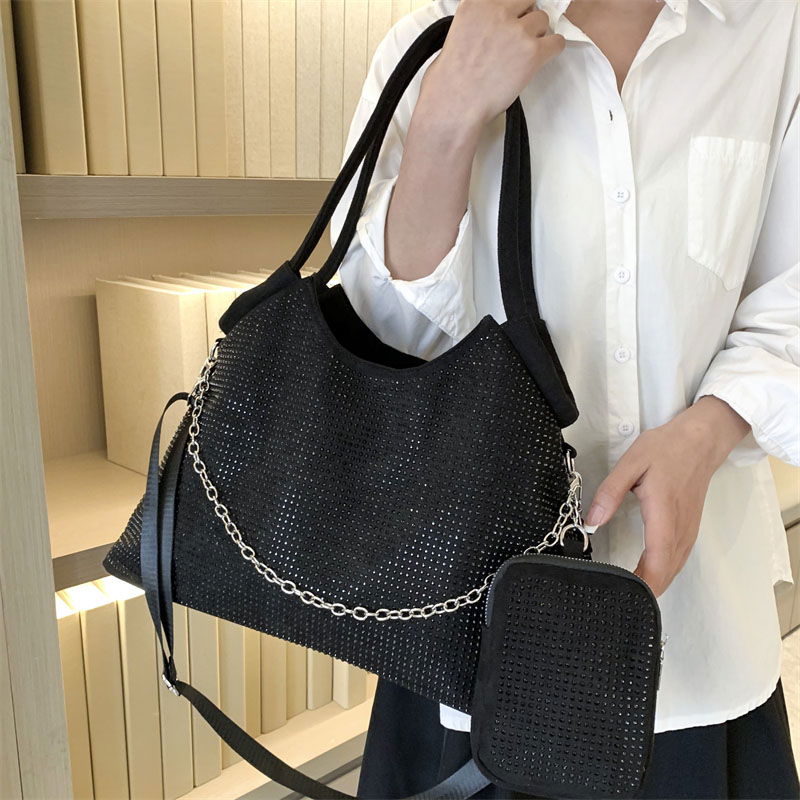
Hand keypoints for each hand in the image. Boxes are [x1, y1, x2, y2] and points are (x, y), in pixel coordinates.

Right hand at [420, 0, 565, 127]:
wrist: (455, 105)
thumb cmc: (450, 81)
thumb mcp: (456, 34)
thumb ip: (479, 21)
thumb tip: (496, 26)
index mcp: (476, 4)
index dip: (511, 8)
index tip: (511, 18)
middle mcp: (497, 11)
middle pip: (527, 0)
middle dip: (525, 17)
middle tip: (517, 38)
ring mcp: (516, 31)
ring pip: (543, 20)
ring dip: (537, 35)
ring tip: (523, 55)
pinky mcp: (532, 52)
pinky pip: (557, 42)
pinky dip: (552, 50)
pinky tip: (540, 60)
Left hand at [583, 396, 751, 596]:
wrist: (700, 440)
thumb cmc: (666, 449)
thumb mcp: (631, 464)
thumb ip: (610, 493)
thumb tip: (592, 519)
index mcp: (664, 514)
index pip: (656, 561)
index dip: (642, 584)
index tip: (625, 596)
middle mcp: (680, 527)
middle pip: (666, 572)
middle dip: (645, 590)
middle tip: (618, 598)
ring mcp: (687, 529)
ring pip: (673, 567)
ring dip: (655, 583)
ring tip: (629, 593)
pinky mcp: (688, 527)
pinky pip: (677, 558)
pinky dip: (663, 571)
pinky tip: (649, 575)